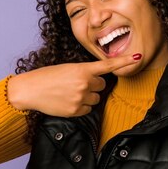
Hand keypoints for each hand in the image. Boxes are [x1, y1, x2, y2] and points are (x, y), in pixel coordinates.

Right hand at [7, 53, 140, 116]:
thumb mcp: (66, 68)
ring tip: (70, 93)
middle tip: (77, 84)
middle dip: (93, 85)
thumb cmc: (46, 76)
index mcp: (82, 69)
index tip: (137, 58)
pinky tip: (68, 101)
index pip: (108, 65)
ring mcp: (80, 98)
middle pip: (102, 85)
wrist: (29, 90)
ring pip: (96, 98)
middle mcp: (84, 83)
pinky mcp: (76, 110)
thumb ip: (83, 72)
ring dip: (88, 96)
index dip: (124, 62)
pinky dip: (81, 107)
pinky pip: (88, 109)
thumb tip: (96, 80)